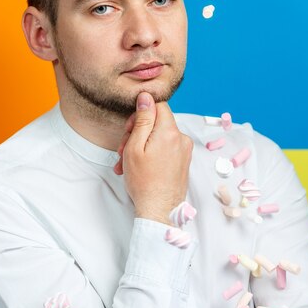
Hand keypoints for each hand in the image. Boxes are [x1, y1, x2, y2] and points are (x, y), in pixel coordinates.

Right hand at [114, 92, 192, 224]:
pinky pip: (165, 149)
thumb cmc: (144, 182)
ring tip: (125, 163)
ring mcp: (184, 151)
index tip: (129, 128)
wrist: (159, 210)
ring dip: (141, 146)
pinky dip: (151, 154)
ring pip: (158, 138)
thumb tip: (146, 97)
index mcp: (170, 132)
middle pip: (157, 123)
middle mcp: (181, 139)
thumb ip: (142, 120)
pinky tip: (137, 168)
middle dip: (137, 133)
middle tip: (122, 149)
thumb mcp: (135, 147)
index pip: (159, 106)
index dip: (141, 113)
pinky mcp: (183, 161)